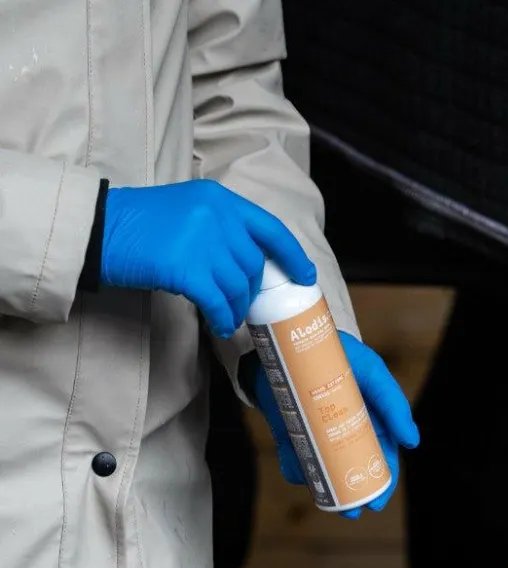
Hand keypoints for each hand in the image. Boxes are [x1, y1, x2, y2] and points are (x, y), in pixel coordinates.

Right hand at [101, 180, 315, 337]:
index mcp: (220, 199)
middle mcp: (217, 215)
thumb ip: (221, 227)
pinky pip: (218, 301)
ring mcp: (202, 241)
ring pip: (237, 285)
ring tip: (226, 317)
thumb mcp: (188, 210)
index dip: (292, 255)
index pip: (270, 228)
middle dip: (251, 290)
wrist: (98, 229)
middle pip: (253, 263)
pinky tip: (217, 325)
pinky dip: (221, 317)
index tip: (305, 275)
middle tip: (240, 304)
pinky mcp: (186, 268)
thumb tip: (249, 265)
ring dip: (235, 307)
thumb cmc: (141, 224)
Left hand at [253, 331, 419, 517]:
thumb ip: (392, 403)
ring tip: (328, 501)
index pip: (381, 457)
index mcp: (370, 420)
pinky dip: (296, 470)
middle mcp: (343, 432)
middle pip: (352, 472)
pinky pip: (293, 462)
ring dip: (326, 490)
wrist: (289, 345)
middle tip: (353, 510)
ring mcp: (315, 436)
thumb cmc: (337, 354)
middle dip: (354, 495)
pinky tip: (300, 473)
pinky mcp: (290, 436)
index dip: (382, 481)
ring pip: (324, 472)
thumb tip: (412, 442)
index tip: (378, 500)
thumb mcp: (371, 372)